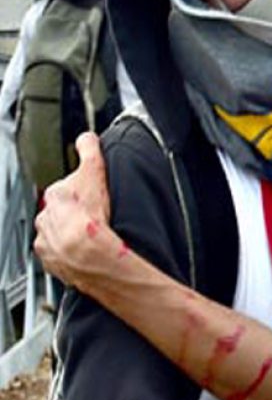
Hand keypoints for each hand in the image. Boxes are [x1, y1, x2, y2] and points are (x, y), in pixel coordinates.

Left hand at [33, 133, 117, 286]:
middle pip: (62, 211)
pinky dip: (71, 253)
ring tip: (94, 237)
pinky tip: (87, 252)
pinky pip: (61, 255)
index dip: (84, 191)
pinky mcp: (52, 262)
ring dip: (72, 233)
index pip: (67, 188)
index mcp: (55, 196)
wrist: (91, 255)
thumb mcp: (94, 173)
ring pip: (59, 233)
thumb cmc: (93, 219)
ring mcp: (47, 241)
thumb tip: (87, 138)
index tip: (95, 195)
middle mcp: (45, 218)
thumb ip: (89, 151)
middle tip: (97, 217)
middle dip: (76, 213)